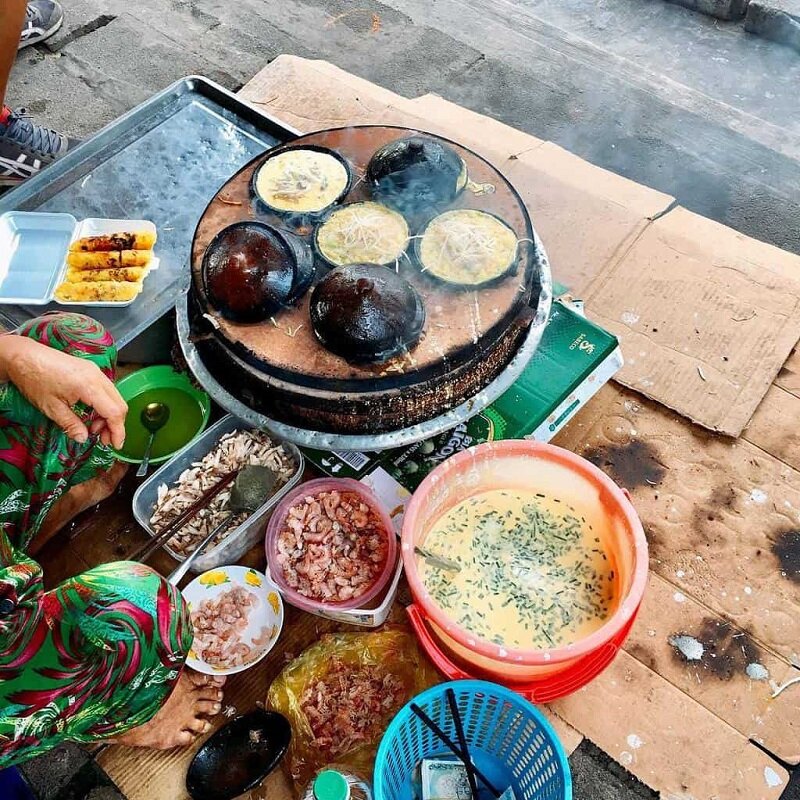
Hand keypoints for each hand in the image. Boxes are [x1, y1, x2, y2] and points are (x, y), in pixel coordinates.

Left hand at [0, 335, 126, 448]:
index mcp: (88, 386)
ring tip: (93, 428)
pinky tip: (91, 413)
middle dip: (115, 425)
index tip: (115, 445)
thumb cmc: (34, 378)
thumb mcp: (51, 407)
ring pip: (115, 397)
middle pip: (119, 404)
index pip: (114, 412)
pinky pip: (106, 390)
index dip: (118, 431)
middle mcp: (97, 376)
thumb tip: (83, 438)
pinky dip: (104, 405)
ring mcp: (95, 371)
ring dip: (109, 415)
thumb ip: (71, 424)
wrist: (23, 356)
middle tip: (103, 439)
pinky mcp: (90, 370)